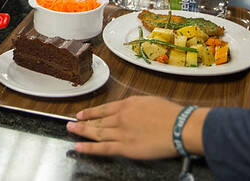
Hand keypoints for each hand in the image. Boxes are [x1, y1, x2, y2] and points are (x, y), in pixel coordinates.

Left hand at [67, 96, 207, 158]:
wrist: (179, 127)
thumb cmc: (171, 114)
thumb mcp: (150, 101)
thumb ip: (137, 106)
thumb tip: (132, 110)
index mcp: (127, 104)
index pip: (104, 109)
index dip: (92, 112)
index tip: (83, 113)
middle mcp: (120, 117)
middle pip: (98, 121)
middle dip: (83, 122)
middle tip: (71, 122)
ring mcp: (121, 133)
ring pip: (97, 133)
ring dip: (82, 131)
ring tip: (71, 130)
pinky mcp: (125, 147)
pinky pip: (103, 148)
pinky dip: (89, 148)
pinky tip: (79, 147)